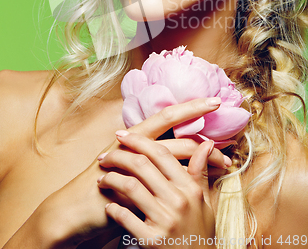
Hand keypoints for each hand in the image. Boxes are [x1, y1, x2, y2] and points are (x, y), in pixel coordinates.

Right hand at [22, 98, 227, 247]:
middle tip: (227, 144)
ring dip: (198, 159)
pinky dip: (179, 185)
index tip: (215, 100)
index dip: (191, 105)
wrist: (76, 210)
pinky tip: (194, 190)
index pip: (168, 114)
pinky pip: (158, 182)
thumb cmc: (107, 185)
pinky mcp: (125, 183)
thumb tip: (188, 149)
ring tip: (222, 165)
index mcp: (137, 135)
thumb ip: (159, 156)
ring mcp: (129, 162)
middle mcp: (133, 142)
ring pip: (170, 154)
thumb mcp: (136, 167)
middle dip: (203, 133)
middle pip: (174, 131)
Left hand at [98, 132, 215, 248]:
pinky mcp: (151, 241)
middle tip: (105, 156)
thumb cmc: (199, 232)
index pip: (161, 154)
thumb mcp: (204, 202)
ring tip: (102, 178)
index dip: (139, 141)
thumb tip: (205, 143)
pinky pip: (125, 217)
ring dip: (111, 179)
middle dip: (118, 156)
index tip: (122, 135)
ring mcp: (164, 221)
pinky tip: (109, 205)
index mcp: (189, 188)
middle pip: (142, 165)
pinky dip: (113, 208)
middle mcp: (178, 201)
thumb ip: (199, 172)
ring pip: (130, 187)